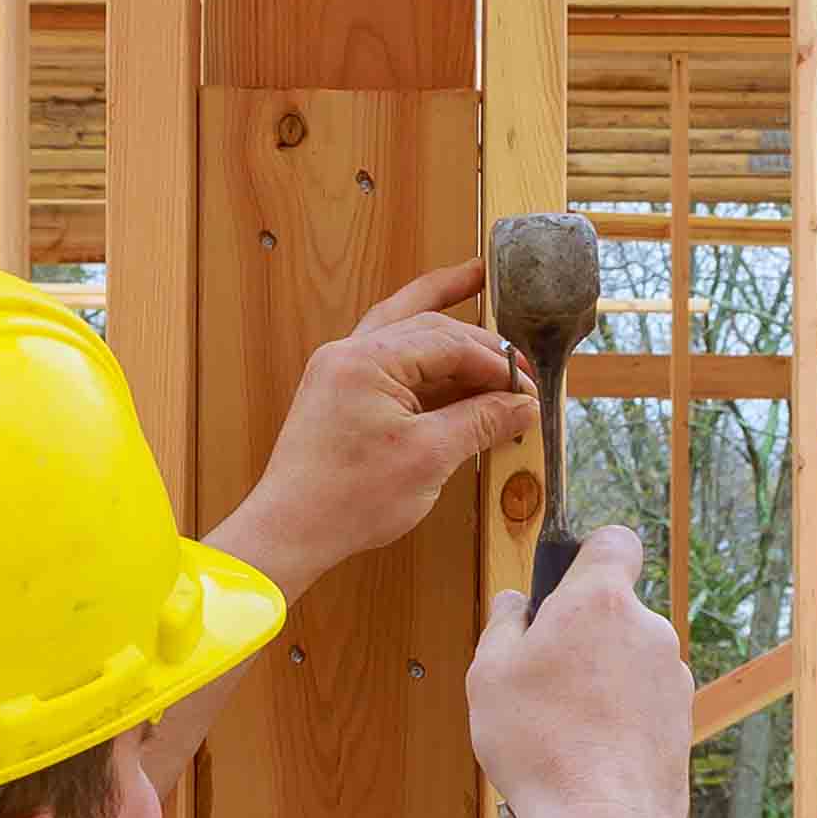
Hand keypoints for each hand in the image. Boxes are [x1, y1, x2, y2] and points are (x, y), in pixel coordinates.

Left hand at [207, 262, 537, 597]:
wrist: (291, 531)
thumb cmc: (348, 499)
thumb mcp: (429, 457)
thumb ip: (480, 422)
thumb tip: (523, 407)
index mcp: (367, 360)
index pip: (448, 342)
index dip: (494, 363)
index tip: (525, 389)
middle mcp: (349, 354)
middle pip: (425, 324)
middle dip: (474, 338)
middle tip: (516, 356)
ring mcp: (340, 371)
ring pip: (401, 328)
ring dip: (441, 317)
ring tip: (472, 286)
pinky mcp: (340, 394)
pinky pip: (389, 360)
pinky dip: (424, 359)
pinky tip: (449, 361)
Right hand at [466, 525, 691, 817]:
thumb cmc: (539, 744)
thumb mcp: (488, 674)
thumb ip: (503, 624)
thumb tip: (517, 604)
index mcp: (601, 602)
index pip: (613, 542)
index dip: (587, 555)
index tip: (562, 586)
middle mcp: (649, 629)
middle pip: (613, 611)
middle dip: (580, 635)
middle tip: (539, 678)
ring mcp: (673, 677)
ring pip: (627, 660)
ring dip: (599, 679)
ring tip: (559, 726)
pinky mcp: (682, 720)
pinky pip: (642, 702)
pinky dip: (619, 716)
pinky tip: (587, 752)